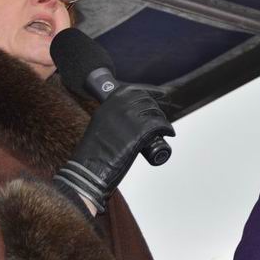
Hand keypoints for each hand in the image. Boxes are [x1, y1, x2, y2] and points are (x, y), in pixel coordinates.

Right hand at [54, 86, 173, 212]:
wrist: (90, 168)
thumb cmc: (93, 152)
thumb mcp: (100, 124)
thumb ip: (112, 117)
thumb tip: (126, 118)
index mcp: (109, 102)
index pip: (135, 91)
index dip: (150, 94)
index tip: (158, 98)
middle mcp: (120, 106)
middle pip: (147, 101)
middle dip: (156, 110)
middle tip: (159, 120)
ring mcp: (131, 117)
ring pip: (155, 113)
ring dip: (162, 120)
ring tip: (163, 130)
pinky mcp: (141, 131)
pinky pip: (160, 125)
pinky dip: (167, 129)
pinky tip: (169, 133)